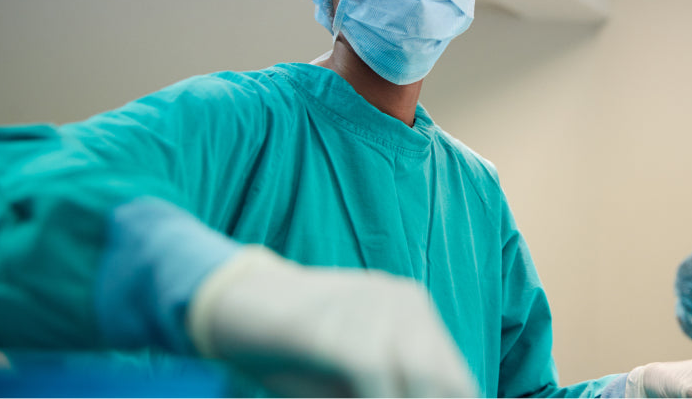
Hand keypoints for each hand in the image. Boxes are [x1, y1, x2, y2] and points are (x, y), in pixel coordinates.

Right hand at [187, 247, 477, 397]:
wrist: (233, 306)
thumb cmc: (294, 351)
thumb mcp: (353, 381)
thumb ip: (390, 393)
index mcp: (416, 312)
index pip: (458, 383)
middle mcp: (407, 302)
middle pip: (446, 384)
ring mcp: (376, 305)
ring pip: (421, 380)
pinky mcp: (342, 318)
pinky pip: (374, 374)